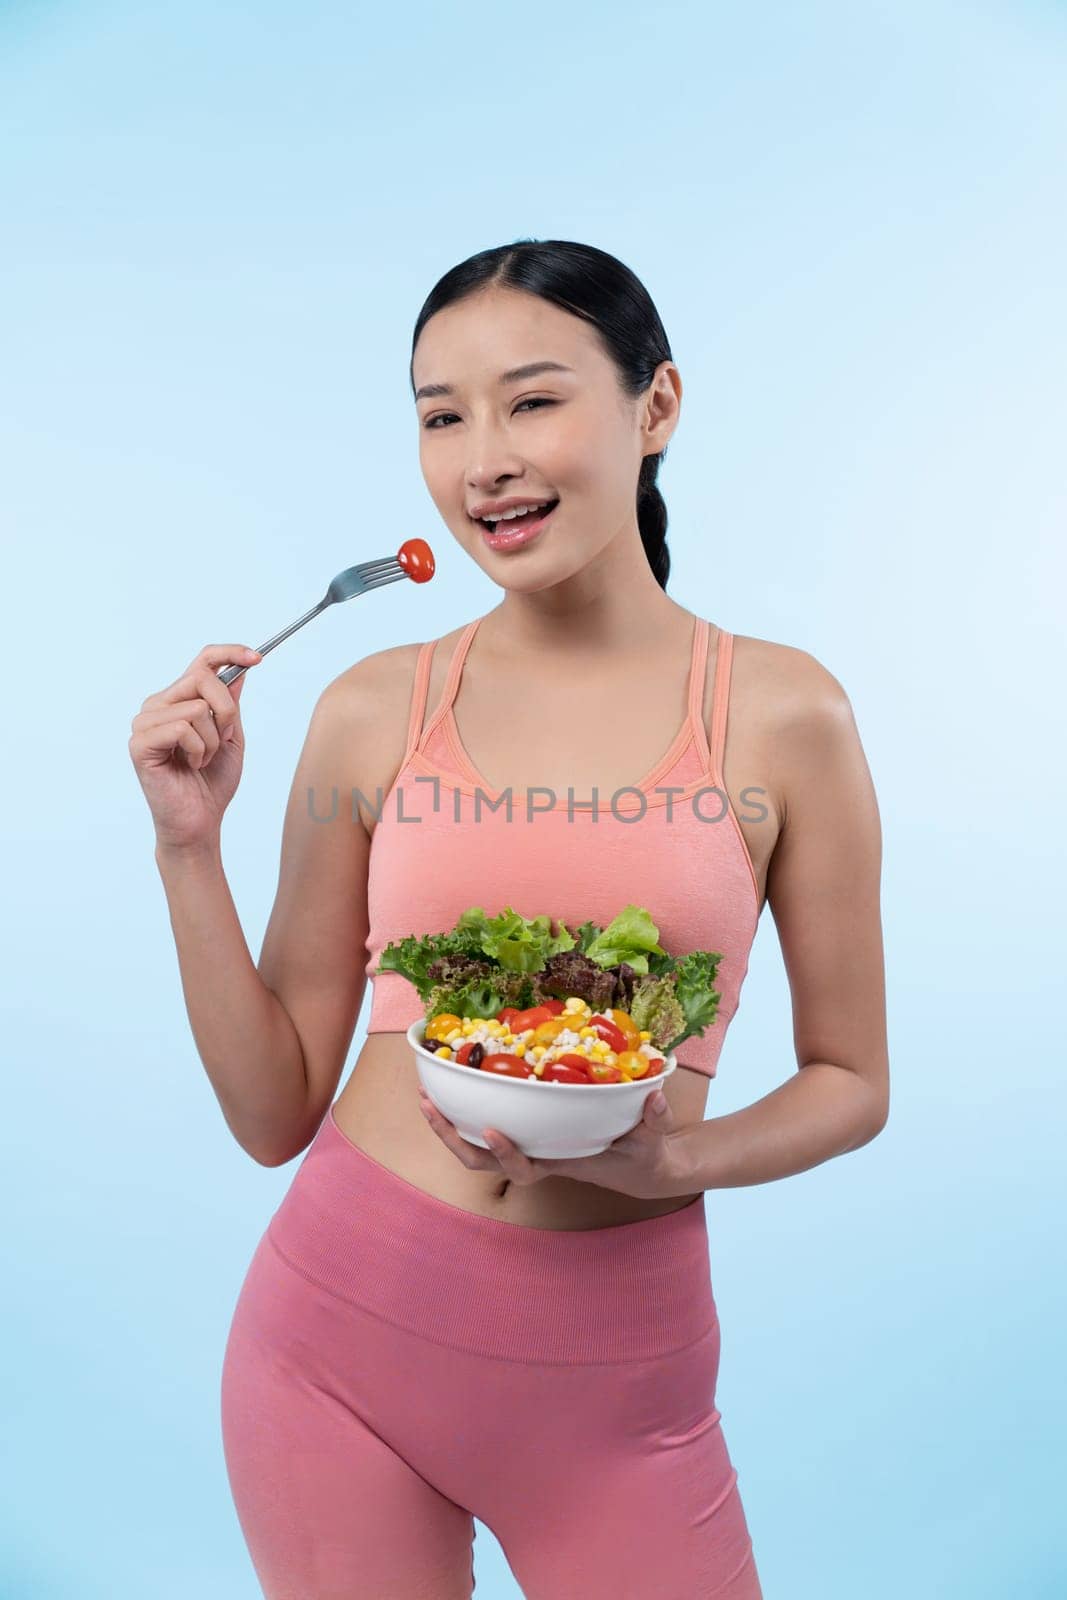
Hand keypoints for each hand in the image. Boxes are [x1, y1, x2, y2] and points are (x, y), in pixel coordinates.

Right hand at [129, 643, 261, 849]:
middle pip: (202, 678)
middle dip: (225, 711)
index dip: (229, 653)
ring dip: (212, 740)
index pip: (201, 662)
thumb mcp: (230, 737)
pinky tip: (190, 766)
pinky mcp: (140, 743)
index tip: (256, 658)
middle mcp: (157, 706)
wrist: (200, 822)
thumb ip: (230, 703)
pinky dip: (198, 750)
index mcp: (177, 701)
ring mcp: (145, 723)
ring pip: (196, 707)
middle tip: (223, 740)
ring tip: (202, 760)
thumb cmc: (212, 783)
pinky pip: (183, 729)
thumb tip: (238, 670)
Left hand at [416, 1084, 689, 1200]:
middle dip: (452, 1138)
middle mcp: (539, 1155)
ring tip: (425, 1096)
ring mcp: (531, 1144)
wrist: (643, 1166)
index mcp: (563, 1162)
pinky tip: (455, 1085)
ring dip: (449, 1124)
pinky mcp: (531, 1130)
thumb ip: (654, 1118)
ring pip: (478, 1146)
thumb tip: (653, 1095)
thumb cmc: (645, 1154)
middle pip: (484, 1161)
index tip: (491, 1130)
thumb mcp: (653, 1138)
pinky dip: (468, 1109)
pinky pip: (491, 1124)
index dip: (506, 1154)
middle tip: (428, 1107)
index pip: (527, 1169)